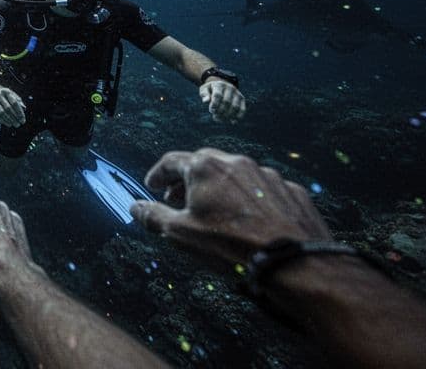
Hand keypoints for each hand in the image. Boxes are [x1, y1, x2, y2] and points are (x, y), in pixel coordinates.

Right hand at [0, 86, 25, 127]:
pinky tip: (8, 123)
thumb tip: (24, 108)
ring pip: (2, 113)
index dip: (19, 112)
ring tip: (14, 124)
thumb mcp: (11, 93)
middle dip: (15, 118)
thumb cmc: (3, 93)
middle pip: (8, 108)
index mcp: (6, 91)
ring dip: (9, 120)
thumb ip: (18, 100)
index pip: (14, 103)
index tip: (23, 119)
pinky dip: (2, 120)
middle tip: (19, 124)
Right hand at [129, 148, 330, 265]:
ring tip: (215, 212)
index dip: (158, 174)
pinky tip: (249, 221)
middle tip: (178, 199)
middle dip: (187, 180)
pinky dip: (250, 200)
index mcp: (205, 167)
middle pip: (204, 164)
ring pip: (236, 176)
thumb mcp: (180, 234)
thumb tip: (134, 207)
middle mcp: (237, 162)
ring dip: (220, 189)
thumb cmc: (230, 246)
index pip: (171, 162)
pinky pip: (263, 190)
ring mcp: (268, 175)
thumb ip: (153, 216)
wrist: (291, 264)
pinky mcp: (292, 191)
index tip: (152, 186)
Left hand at [200, 79, 245, 122]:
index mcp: (219, 85)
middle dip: (220, 111)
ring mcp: (237, 93)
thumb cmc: (211, 90)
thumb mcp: (204, 89)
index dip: (214, 104)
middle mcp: (230, 88)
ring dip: (228, 115)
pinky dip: (238, 117)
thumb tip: (206, 101)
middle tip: (215, 116)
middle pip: (226, 102)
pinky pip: (242, 109)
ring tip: (220, 119)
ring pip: (235, 107)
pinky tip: (232, 122)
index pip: (218, 95)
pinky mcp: (242, 99)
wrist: (222, 85)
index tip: (211, 110)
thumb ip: (204, 94)